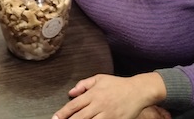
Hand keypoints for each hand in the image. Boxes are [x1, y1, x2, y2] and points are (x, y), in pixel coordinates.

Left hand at [51, 73, 166, 118]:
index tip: (55, 118)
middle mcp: (99, 105)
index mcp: (93, 94)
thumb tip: (70, 92)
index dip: (63, 113)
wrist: (138, 90)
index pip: (74, 105)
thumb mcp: (99, 79)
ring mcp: (108, 114)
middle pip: (80, 117)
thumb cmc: (117, 84)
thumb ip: (84, 85)